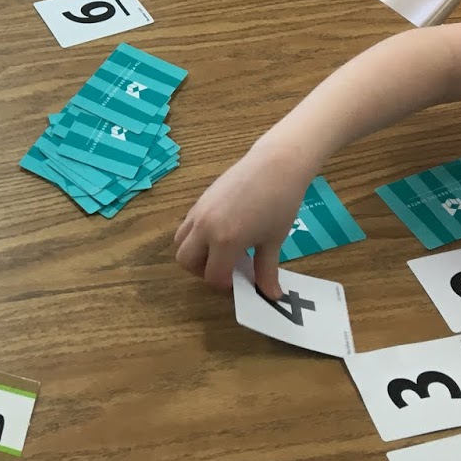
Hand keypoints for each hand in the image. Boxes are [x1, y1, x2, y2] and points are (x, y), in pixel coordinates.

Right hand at [173, 146, 314, 296]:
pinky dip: (197, 235)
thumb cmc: (280, 204)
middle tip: (226, 268)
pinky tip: (224, 229)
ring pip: (180, 241)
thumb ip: (266, 271)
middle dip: (203, 270)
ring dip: (195, 252)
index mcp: (224, 241)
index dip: (225, 284)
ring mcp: (198, 211)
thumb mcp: (273, 241)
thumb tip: (272, 296)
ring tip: (220, 250)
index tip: (241, 280)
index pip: (212, 275)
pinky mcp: (200, 199)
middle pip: (185, 261)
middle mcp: (204, 227)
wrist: (275, 165)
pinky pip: (188, 224)